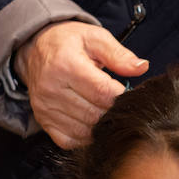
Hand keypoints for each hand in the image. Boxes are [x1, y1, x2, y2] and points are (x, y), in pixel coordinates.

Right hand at [13, 21, 148, 147]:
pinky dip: (85, 137)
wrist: (36, 49)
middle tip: (118, 103)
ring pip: (84, 130)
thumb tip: (141, 67)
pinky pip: (69, 140)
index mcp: (65, 65)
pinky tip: (91, 122)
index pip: (101, 92)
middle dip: (112, 111)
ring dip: (100, 125)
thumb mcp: (95, 38)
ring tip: (106, 111)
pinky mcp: (43, 121)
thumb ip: (118, 54)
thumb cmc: (68, 43)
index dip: (120, 96)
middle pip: (94, 113)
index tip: (127, 92)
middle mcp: (51, 89)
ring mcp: (45, 108)